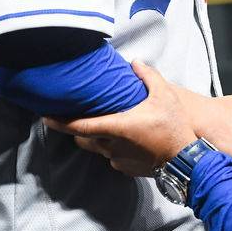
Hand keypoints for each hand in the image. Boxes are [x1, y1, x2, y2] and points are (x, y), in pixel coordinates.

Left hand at [44, 61, 195, 176]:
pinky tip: (126, 140)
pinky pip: (111, 157)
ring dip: (97, 138)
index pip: (79, 126)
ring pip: (97, 148)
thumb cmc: (174, 126)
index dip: (60, 121)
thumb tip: (135, 62)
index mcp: (117, 127)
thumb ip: (148, 76)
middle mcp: (112, 146)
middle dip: (78, 128)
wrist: (186, 159)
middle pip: (83, 138)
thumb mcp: (164, 95)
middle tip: (81, 115)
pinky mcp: (126, 168)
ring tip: (106, 125)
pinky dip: (112, 148)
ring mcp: (118, 159)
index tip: (45, 116)